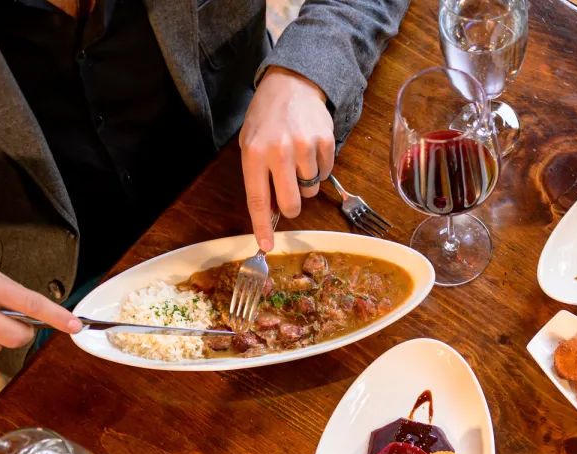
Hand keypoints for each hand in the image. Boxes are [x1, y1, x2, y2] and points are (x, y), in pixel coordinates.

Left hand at [239, 66, 335, 250]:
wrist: (293, 83)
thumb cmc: (267, 117)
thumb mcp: (251, 143)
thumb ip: (257, 176)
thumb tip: (269, 212)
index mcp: (255, 153)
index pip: (257, 199)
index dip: (262, 226)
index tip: (266, 246)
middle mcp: (280, 151)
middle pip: (291, 203)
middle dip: (291, 206)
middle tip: (289, 194)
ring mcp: (305, 147)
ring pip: (310, 190)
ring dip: (305, 182)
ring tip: (298, 159)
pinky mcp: (326, 142)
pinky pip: (325, 174)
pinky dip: (318, 168)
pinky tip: (310, 149)